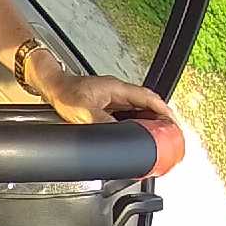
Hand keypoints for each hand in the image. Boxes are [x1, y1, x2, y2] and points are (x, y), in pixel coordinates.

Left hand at [31, 57, 173, 123]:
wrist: (52, 88)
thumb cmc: (65, 94)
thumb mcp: (84, 111)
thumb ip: (102, 122)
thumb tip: (117, 135)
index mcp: (118, 89)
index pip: (150, 99)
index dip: (164, 111)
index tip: (173, 124)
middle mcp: (118, 92)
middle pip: (147, 105)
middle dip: (160, 119)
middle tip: (168, 135)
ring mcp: (112, 98)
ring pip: (137, 110)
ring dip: (147, 122)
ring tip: (155, 137)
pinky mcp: (105, 105)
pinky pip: (126, 114)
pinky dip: (133, 124)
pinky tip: (132, 134)